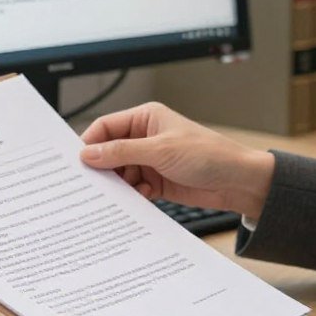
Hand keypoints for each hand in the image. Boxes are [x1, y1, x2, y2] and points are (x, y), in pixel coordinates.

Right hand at [79, 102, 274, 219]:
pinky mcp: (157, 181)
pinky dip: (133, 195)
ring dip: (119, 185)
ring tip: (120, 194)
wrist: (238, 181)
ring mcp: (151, 160)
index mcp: (146, 118)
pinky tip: (141, 198)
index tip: (78, 163)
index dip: (90, 143)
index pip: (106, 127)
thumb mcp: (160, 150)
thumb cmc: (208, 154)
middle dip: (103, 168)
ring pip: (120, 173)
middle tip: (92, 185)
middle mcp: (145, 137)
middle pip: (110, 152)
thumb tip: (88, 153)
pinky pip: (133, 189)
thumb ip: (122, 151)